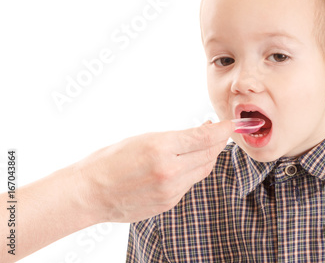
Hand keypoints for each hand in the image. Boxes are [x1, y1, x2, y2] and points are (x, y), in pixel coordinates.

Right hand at [74, 119, 234, 223]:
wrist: (90, 192)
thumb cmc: (111, 159)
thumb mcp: (144, 138)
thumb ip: (177, 138)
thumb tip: (202, 133)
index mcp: (161, 148)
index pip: (204, 138)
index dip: (223, 130)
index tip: (232, 124)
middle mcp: (169, 170)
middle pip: (209, 154)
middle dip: (219, 141)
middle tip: (220, 131)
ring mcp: (170, 190)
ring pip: (203, 170)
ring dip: (209, 156)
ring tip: (205, 144)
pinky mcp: (168, 203)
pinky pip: (190, 183)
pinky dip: (194, 171)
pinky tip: (188, 162)